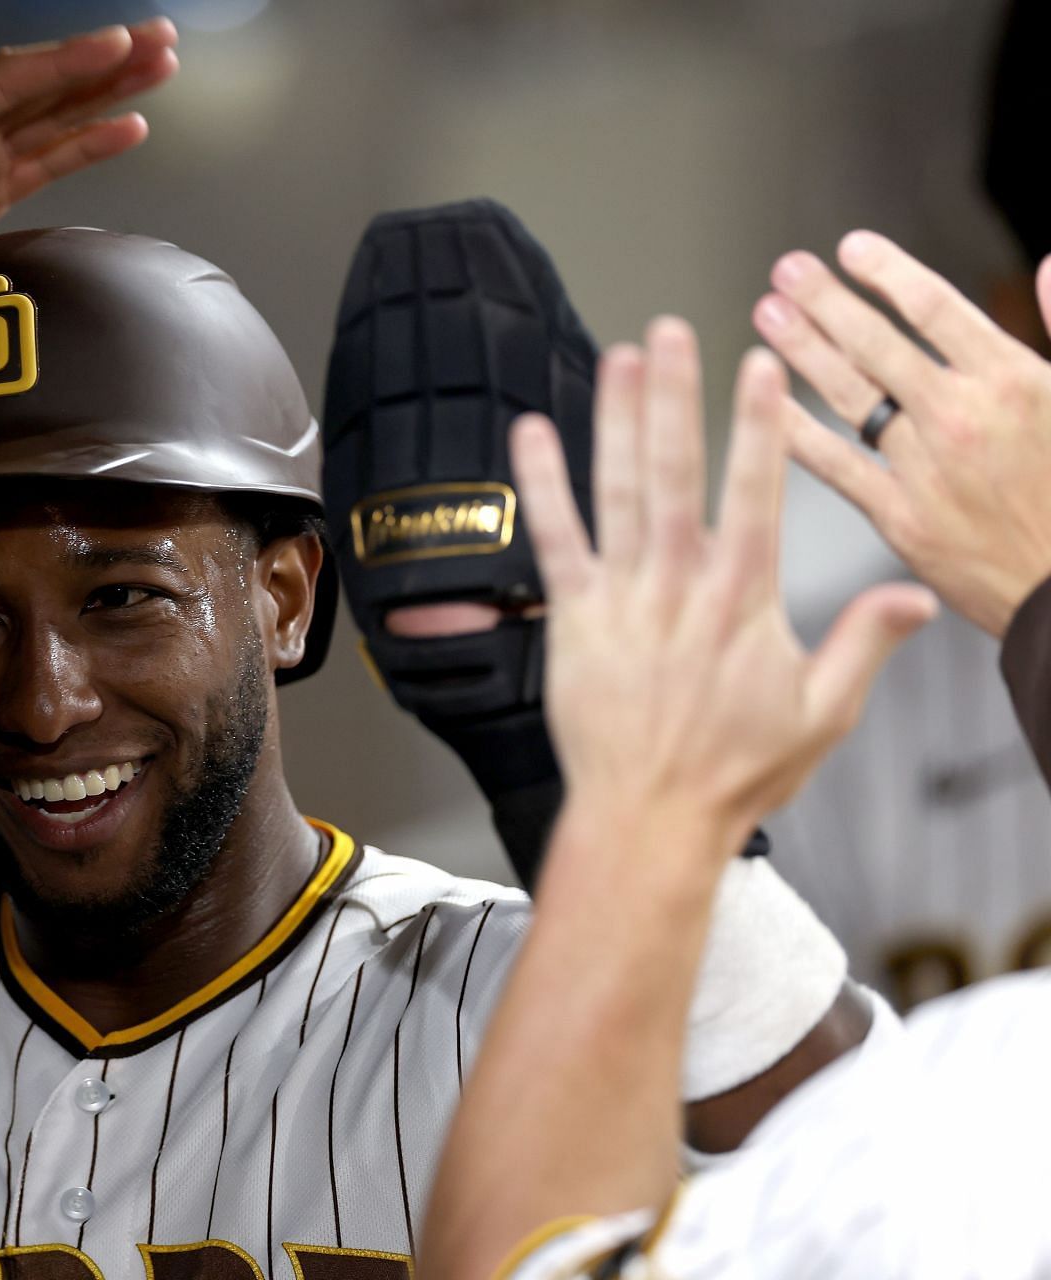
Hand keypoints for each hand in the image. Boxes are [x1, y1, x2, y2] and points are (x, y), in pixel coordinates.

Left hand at [0, 19, 177, 338]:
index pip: (1, 84)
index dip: (59, 65)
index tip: (112, 45)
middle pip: (39, 88)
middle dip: (102, 65)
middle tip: (162, 40)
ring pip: (50, 120)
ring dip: (105, 96)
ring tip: (162, 70)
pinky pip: (40, 167)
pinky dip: (83, 148)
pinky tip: (125, 130)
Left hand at [510, 319, 933, 854]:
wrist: (650, 819)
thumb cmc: (734, 774)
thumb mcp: (822, 713)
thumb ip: (864, 644)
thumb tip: (916, 595)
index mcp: (744, 600)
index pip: (756, 493)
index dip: (757, 425)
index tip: (760, 366)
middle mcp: (679, 586)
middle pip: (677, 473)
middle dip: (674, 397)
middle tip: (671, 331)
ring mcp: (621, 599)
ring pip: (617, 492)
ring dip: (615, 421)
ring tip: (618, 358)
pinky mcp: (573, 619)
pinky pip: (552, 540)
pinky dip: (541, 485)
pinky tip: (531, 433)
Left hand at [755, 233, 1050, 636]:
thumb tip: (1048, 264)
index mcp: (1015, 380)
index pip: (937, 308)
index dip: (888, 273)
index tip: (851, 248)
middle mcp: (962, 418)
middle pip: (878, 344)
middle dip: (827, 302)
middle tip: (786, 272)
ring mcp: (927, 468)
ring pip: (850, 395)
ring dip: (803, 351)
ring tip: (769, 315)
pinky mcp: (902, 518)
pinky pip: (835, 466)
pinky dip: (797, 431)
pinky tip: (764, 403)